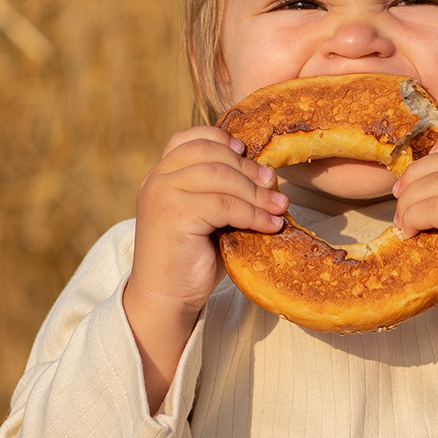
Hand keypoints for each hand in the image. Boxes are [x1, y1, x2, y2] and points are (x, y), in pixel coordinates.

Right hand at [125, 127, 287, 408]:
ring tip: (280, 207)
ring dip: (256, 192)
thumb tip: (267, 177)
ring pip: (220, 177)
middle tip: (275, 185)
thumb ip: (222, 193)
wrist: (166, 299)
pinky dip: (253, 213)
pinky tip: (271, 224)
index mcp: (160, 174)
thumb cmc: (191, 260)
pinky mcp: (174, 215)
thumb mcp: (206, 217)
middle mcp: (157, 179)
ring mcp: (162, 194)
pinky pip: (224, 205)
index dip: (222, 140)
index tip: (248, 155)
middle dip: (248, 169)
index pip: (190, 138)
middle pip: (211, 154)